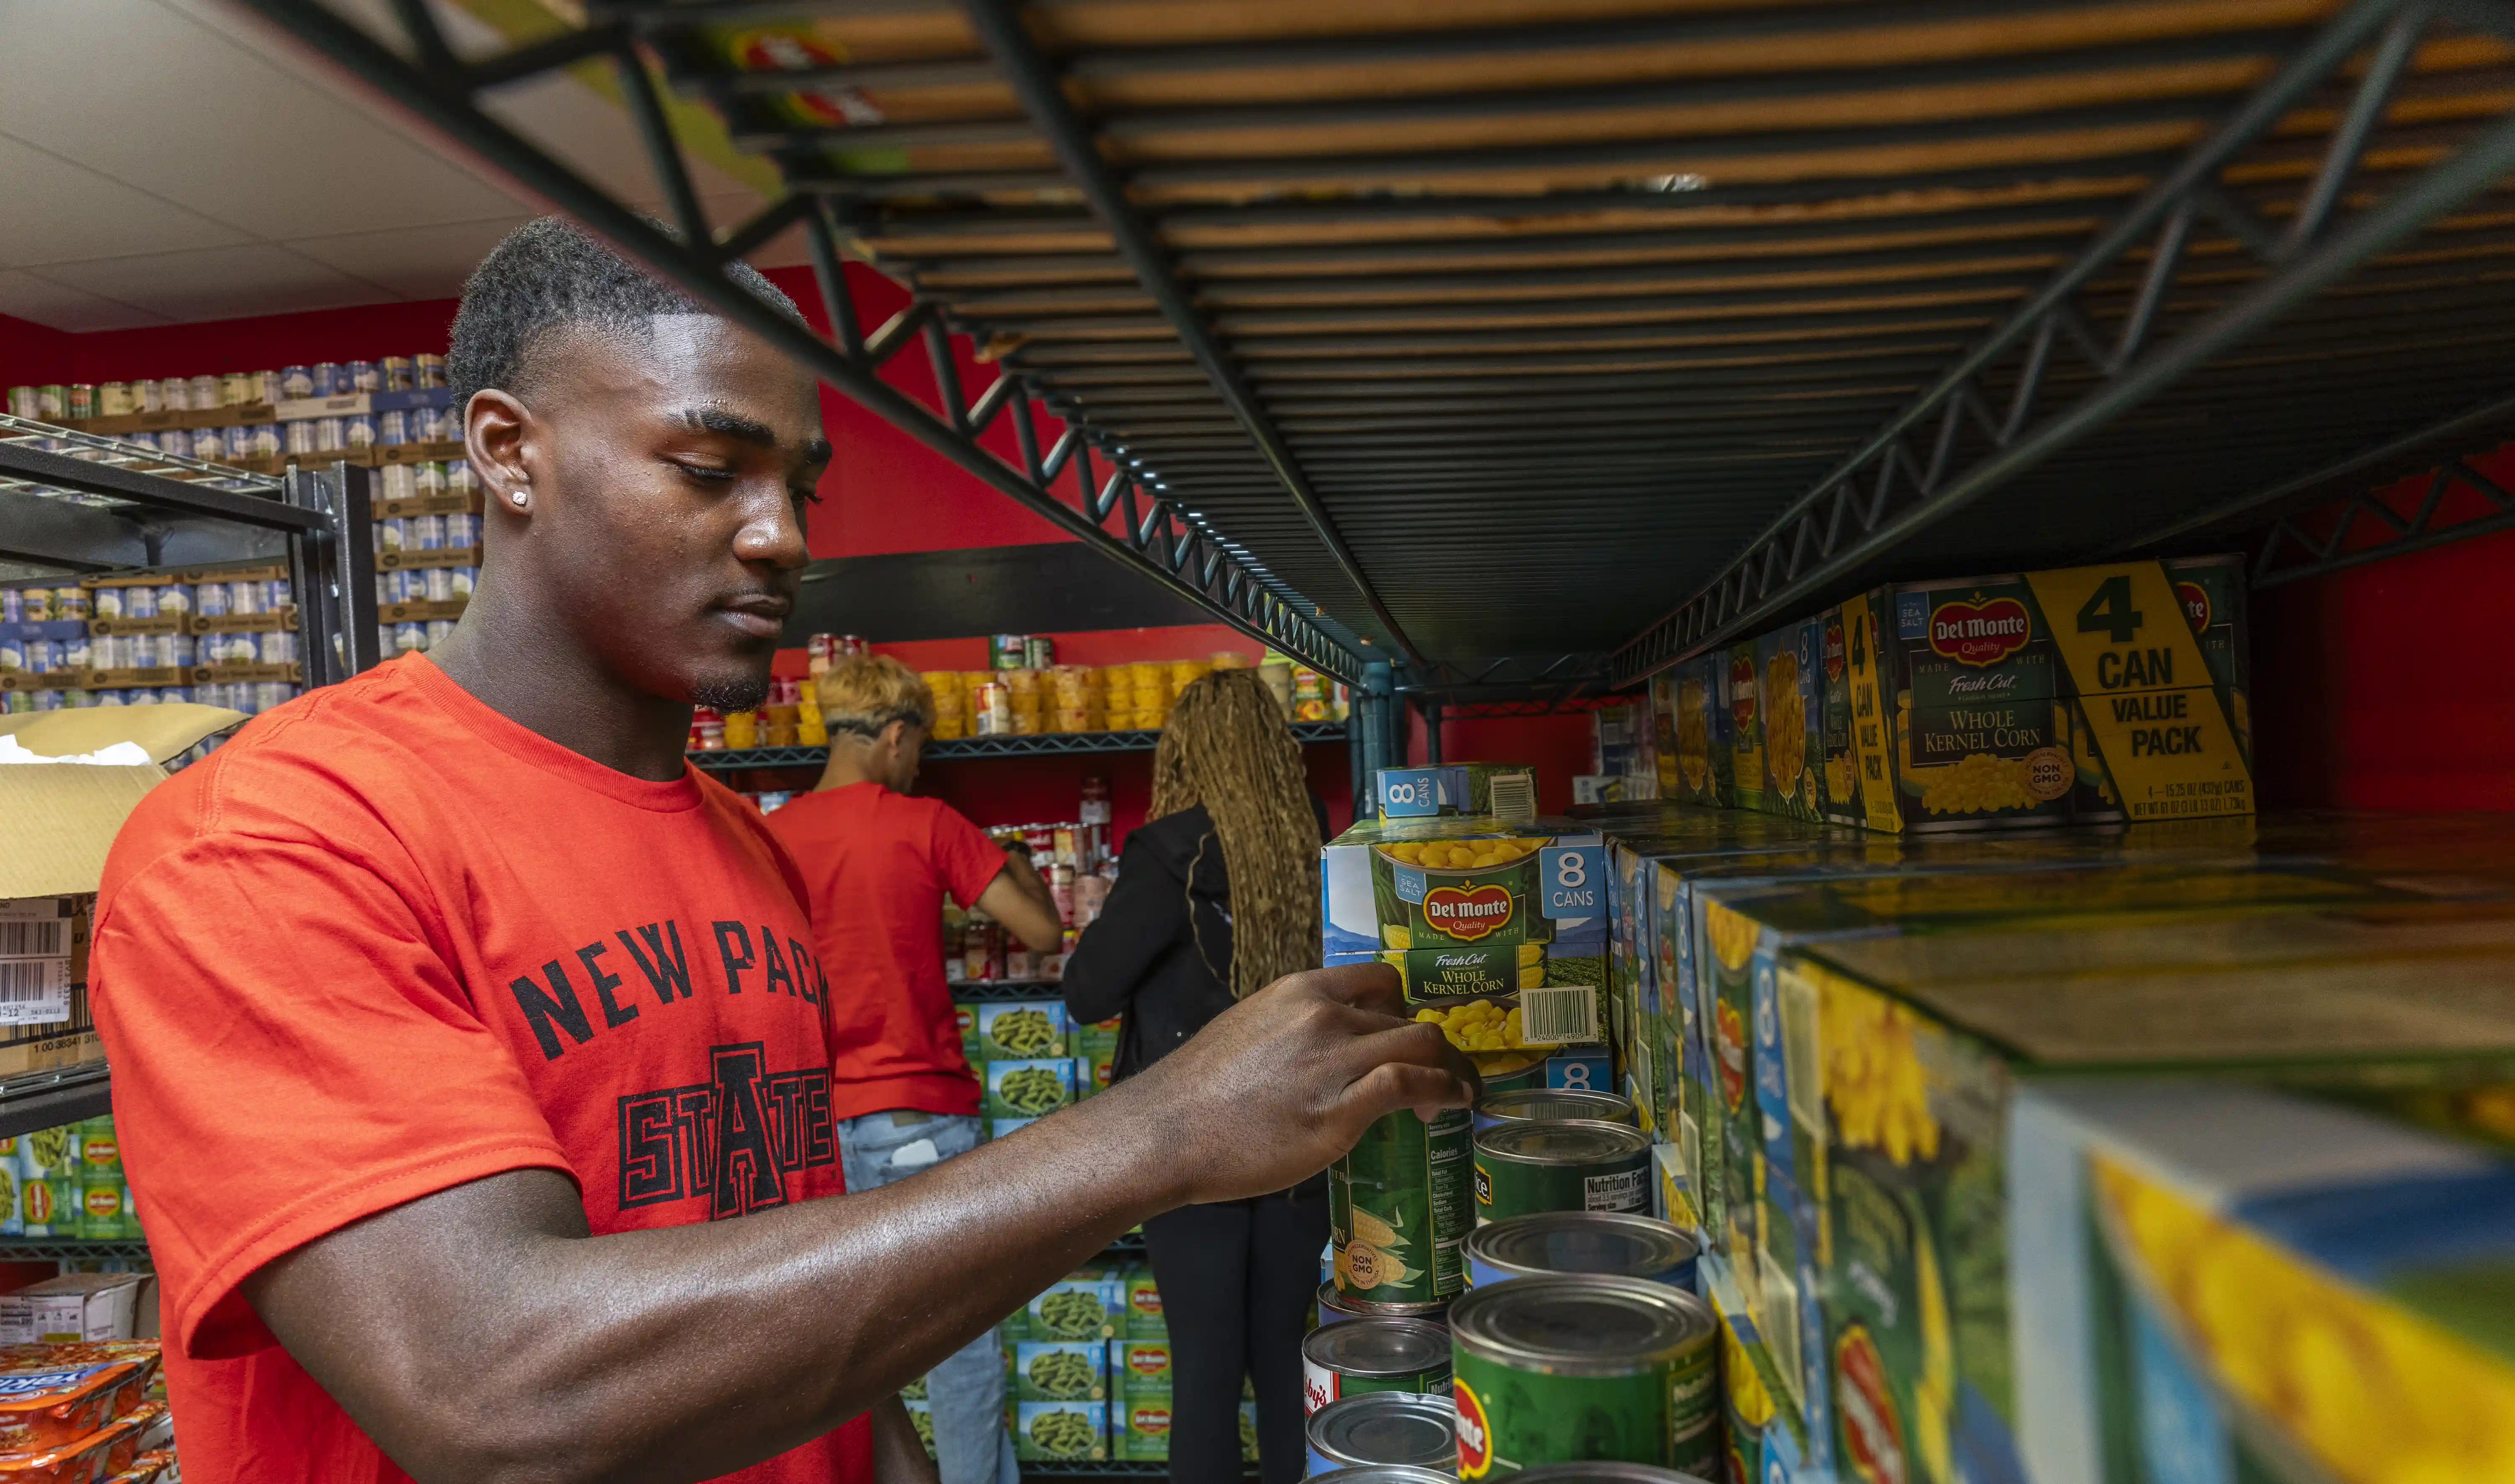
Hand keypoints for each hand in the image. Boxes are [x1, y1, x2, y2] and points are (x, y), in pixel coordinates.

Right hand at [1112, 962, 1478, 1206]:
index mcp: (1299, 990)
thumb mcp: (1248, 1032)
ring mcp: (1334, 1059)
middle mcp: (1323, 1015)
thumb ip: (1291, 1031)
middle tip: (1438, 1075)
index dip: (1403, 1008)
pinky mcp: (1341, 1108)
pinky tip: (1451, 1106)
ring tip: (1457, 1092)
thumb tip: (1317, 1052)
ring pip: (1422, 1043)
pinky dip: (1445, 1091)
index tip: (1408, 1035)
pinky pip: (1414, 1084)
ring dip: (1451, 1068)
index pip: (1378, 980)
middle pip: (1406, 1014)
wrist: (1167, 1131)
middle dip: (1432, 1045)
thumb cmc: (1197, 1093)